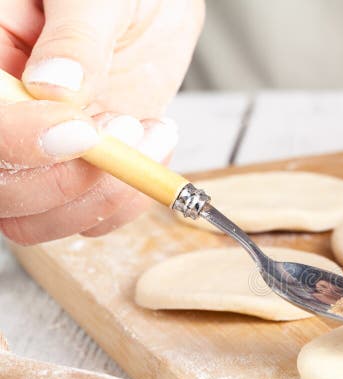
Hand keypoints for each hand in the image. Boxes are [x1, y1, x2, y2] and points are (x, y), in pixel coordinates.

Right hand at [0, 0, 203, 243]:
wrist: (152, 3)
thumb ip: (75, 37)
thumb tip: (56, 87)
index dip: (19, 141)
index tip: (79, 130)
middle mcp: (5, 117)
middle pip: (3, 189)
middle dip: (70, 176)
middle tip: (126, 129)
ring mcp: (39, 152)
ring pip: (39, 217)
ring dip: (103, 194)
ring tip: (146, 133)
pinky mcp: (81, 170)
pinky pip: (90, 217)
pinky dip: (128, 199)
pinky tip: (153, 144)